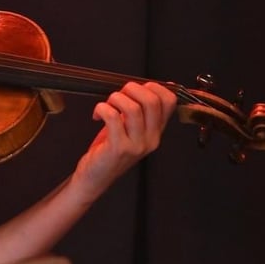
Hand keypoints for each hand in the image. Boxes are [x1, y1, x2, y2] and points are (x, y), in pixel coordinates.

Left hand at [74, 81, 177, 197]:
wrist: (94, 177)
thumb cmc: (109, 149)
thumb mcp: (130, 129)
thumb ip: (139, 111)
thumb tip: (147, 86)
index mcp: (156, 131)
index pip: (170, 101)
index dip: (153, 87)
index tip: (136, 89)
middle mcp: (151, 138)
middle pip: (152, 101)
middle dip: (132, 89)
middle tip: (118, 96)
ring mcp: (136, 145)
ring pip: (133, 108)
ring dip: (115, 98)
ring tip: (107, 105)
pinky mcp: (119, 148)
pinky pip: (113, 117)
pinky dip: (102, 108)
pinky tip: (97, 114)